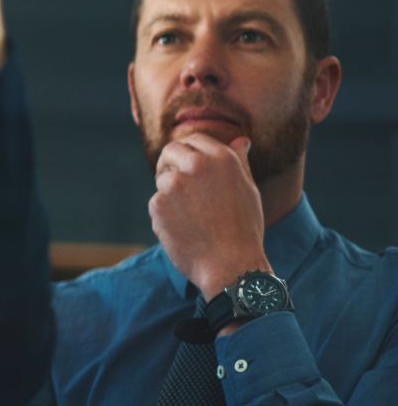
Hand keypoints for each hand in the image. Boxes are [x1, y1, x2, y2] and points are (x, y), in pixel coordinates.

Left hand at [148, 133, 270, 299]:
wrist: (230, 265)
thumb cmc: (244, 229)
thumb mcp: (248, 190)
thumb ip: (238, 162)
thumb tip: (239, 140)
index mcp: (222, 158)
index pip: (195, 140)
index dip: (190, 151)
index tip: (188, 163)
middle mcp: (196, 165)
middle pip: (171, 151)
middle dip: (171, 163)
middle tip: (179, 183)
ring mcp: (174, 183)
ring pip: (162, 179)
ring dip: (171, 193)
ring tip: (194, 217)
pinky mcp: (157, 203)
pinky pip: (157, 203)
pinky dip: (166, 215)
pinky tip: (185, 230)